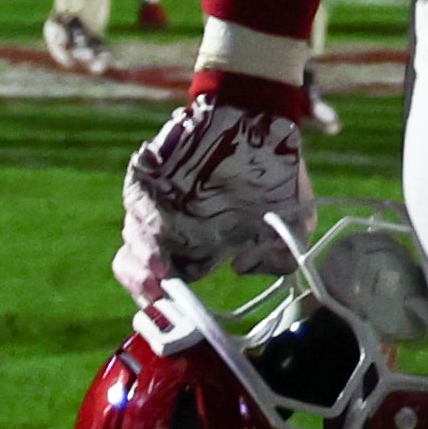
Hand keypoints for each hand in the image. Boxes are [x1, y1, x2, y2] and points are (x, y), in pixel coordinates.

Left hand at [115, 93, 320, 298]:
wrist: (259, 112)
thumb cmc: (276, 169)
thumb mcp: (292, 220)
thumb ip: (278, 255)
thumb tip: (243, 268)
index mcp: (204, 246)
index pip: (175, 288)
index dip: (171, 307)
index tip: (177, 317)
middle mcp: (178, 229)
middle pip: (143, 271)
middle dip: (148, 287)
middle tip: (161, 291)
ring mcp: (161, 201)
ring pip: (135, 239)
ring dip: (143, 257)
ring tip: (158, 267)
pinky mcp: (150, 171)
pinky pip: (135, 197)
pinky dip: (141, 214)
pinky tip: (155, 227)